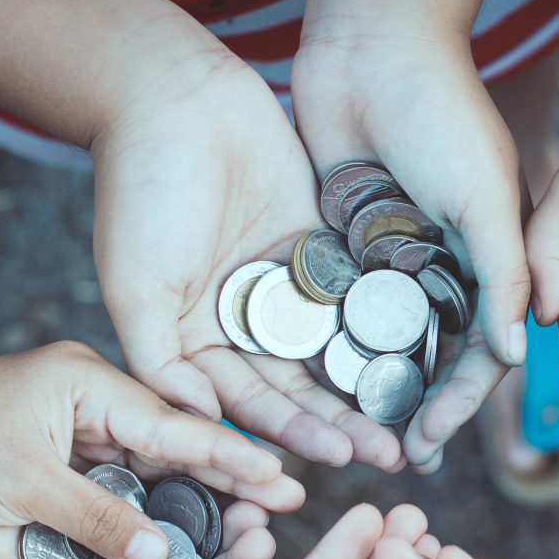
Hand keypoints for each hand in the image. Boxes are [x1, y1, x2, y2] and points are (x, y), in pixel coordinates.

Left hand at [0, 340, 300, 558]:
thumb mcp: (22, 485)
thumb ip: (98, 518)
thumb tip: (164, 556)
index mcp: (89, 381)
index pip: (177, 424)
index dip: (233, 456)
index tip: (283, 479)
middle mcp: (96, 394)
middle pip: (180, 439)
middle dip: (236, 472)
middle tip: (294, 500)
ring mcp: (86, 419)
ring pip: (160, 461)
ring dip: (206, 490)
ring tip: (263, 517)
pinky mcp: (73, 445)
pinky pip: (132, 475)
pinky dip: (163, 499)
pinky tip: (201, 524)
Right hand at [91, 54, 404, 472]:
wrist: (177, 96)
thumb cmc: (141, 191)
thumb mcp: (136, 286)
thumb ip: (161, 362)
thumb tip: (196, 424)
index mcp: (191, 345)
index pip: (245, 407)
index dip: (288, 437)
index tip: (334, 462)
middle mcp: (238, 329)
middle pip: (297, 392)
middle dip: (341, 426)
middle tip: (390, 456)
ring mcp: (283, 295)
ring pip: (332, 356)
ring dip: (368, 391)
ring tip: (412, 423)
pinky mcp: (320, 259)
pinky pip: (355, 303)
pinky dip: (384, 331)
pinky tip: (422, 360)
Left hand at [294, 29, 527, 472]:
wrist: (370, 47)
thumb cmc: (441, 115)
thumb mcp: (482, 197)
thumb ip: (503, 275)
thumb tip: (517, 358)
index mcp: (490, 259)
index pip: (481, 350)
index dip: (459, 402)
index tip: (427, 441)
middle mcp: (444, 267)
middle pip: (432, 358)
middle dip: (414, 408)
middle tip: (390, 457)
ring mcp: (392, 258)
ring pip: (382, 341)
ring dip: (369, 389)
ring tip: (348, 436)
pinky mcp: (344, 243)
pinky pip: (338, 307)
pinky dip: (329, 344)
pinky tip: (308, 386)